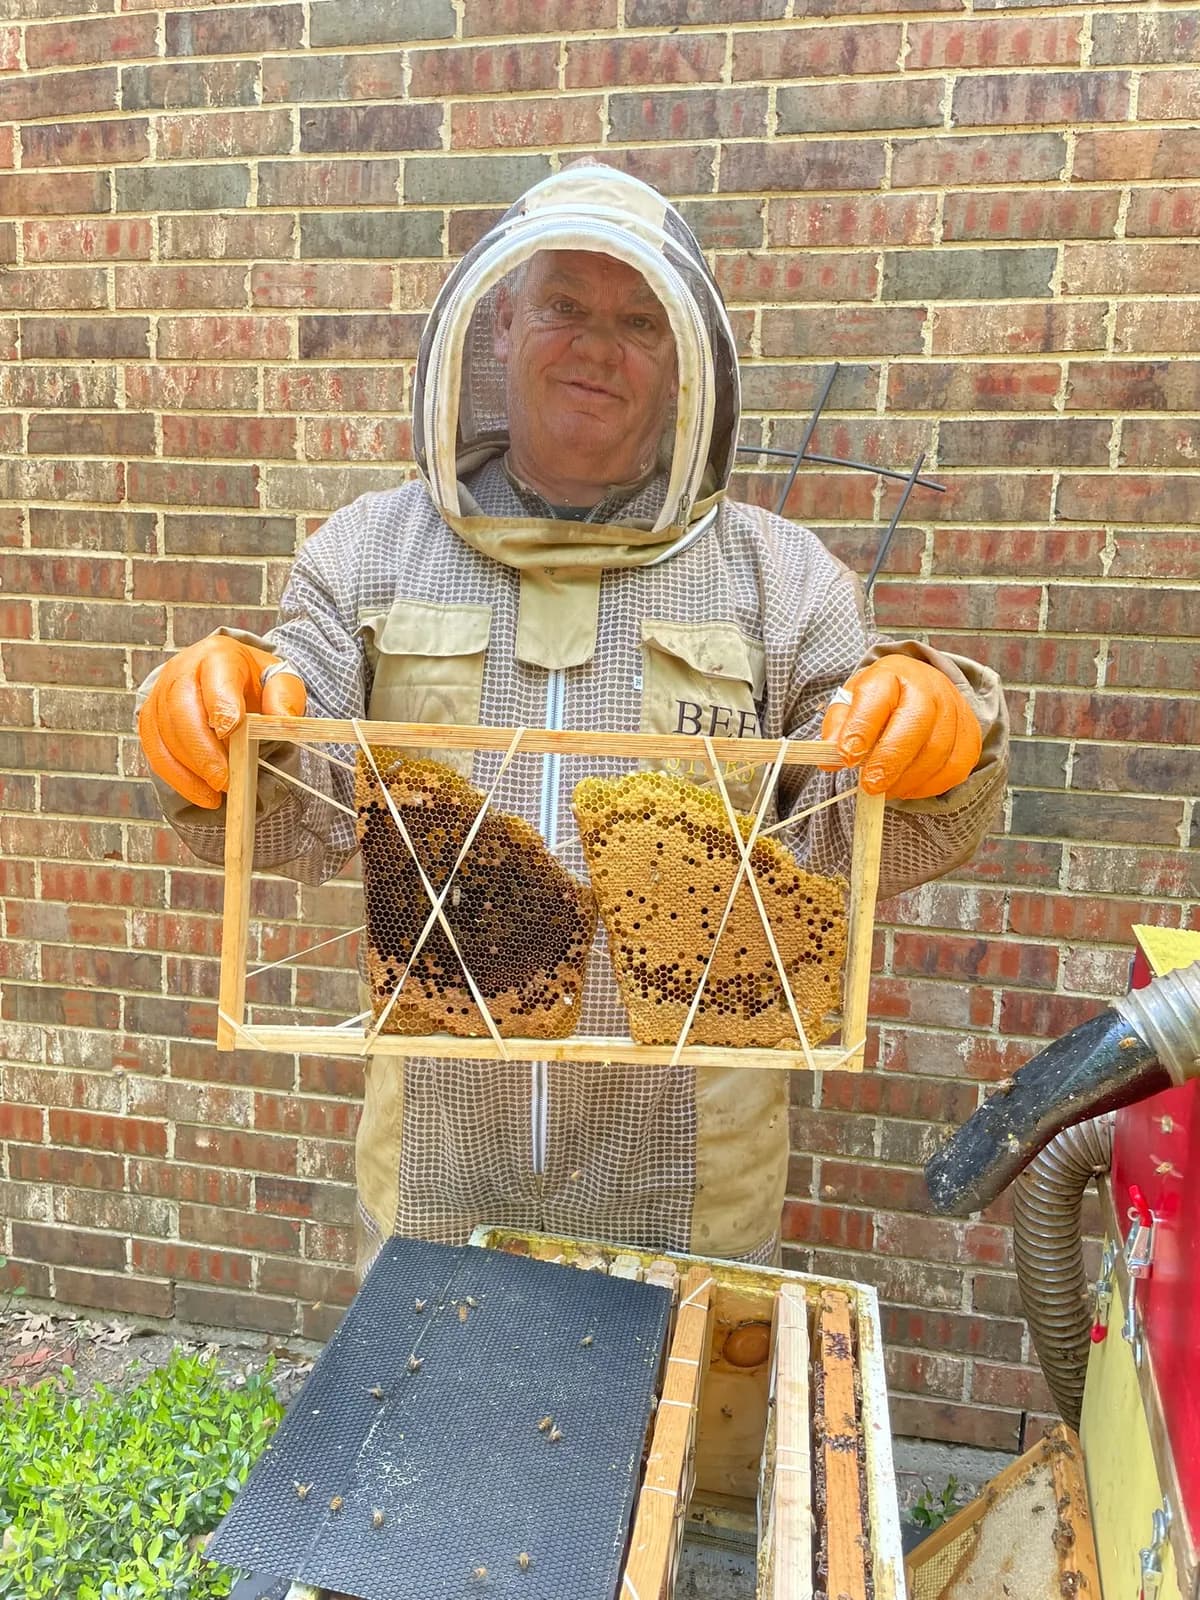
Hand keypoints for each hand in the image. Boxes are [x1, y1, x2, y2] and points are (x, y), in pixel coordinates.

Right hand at [138, 636, 305, 808]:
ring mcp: (160, 694)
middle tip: (224, 781)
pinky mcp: (150, 718)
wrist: (223, 674)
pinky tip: (200, 793)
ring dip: (189, 769)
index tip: (231, 733)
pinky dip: (176, 777)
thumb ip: (286, 696)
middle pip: (181, 709)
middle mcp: (182, 670)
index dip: (221, 706)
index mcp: (218, 655)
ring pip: (164, 733)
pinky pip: (154, 750)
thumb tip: (284, 719)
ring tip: (217, 792)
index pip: (215, 678)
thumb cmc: (253, 681)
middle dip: (202, 750)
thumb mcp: (279, 679)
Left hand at [819, 655, 981, 798]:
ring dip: (908, 778)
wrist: (920, 688)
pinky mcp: (969, 734)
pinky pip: (956, 767)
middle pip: (915, 724)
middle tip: (870, 785)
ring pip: (938, 750)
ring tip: (886, 788)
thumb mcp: (851, 702)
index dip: (861, 730)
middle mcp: (928, 687)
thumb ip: (838, 726)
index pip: (877, 699)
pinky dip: (931, 785)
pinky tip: (910, 786)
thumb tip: (830, 756)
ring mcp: (954, 710)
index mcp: (891, 675)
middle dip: (890, 761)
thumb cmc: (881, 699)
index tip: (846, 757)